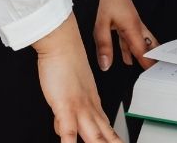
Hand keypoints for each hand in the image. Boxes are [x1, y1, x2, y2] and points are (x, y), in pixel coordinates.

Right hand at [33, 13, 119, 141]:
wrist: (63, 42)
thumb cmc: (65, 62)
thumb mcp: (69, 90)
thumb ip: (67, 112)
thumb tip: (64, 131)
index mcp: (92, 101)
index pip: (105, 127)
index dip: (113, 139)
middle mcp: (89, 106)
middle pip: (104, 133)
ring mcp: (79, 107)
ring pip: (93, 135)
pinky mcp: (65, 106)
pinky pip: (68, 130)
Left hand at [94, 0, 157, 71]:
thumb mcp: (100, 23)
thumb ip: (104, 46)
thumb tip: (106, 65)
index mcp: (132, 25)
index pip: (143, 50)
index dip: (148, 63)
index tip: (154, 75)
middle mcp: (135, 22)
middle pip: (148, 44)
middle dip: (152, 57)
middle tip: (157, 72)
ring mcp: (131, 19)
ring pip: (140, 40)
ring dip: (142, 53)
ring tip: (144, 69)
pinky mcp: (125, 17)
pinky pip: (131, 37)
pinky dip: (131, 48)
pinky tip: (126, 58)